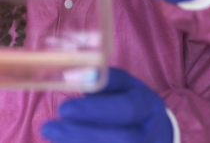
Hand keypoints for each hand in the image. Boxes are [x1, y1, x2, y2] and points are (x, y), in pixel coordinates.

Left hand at [41, 68, 172, 142]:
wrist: (156, 134)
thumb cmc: (134, 103)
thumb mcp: (126, 86)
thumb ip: (104, 81)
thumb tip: (73, 76)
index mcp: (149, 106)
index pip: (127, 108)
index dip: (96, 110)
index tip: (64, 108)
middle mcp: (150, 135)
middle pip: (122, 139)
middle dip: (82, 134)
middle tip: (49, 127)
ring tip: (52, 134)